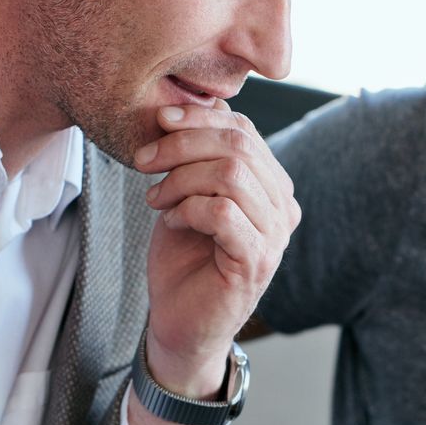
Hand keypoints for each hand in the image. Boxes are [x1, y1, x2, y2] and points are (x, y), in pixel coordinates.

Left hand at [132, 102, 298, 396]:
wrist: (180, 323)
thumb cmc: (184, 261)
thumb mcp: (187, 195)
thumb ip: (199, 156)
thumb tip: (199, 101)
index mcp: (271, 186)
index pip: (243, 131)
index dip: (199, 118)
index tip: (157, 122)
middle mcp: (282, 208)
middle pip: (238, 146)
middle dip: (182, 144)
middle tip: (143, 161)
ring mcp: (274, 237)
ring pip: (230, 175)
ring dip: (180, 179)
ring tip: (155, 198)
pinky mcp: (255, 262)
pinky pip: (222, 213)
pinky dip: (187, 209)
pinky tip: (171, 220)